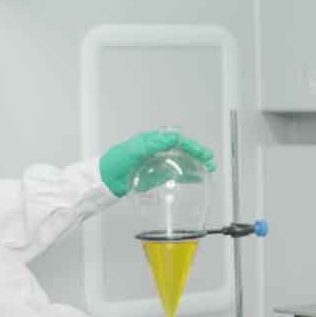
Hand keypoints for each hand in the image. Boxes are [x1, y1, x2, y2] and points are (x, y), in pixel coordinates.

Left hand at [99, 130, 215, 196]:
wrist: (105, 179)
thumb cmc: (116, 161)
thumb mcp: (135, 150)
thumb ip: (154, 143)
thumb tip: (174, 137)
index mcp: (152, 141)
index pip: (177, 141)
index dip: (192, 146)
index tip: (202, 153)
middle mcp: (157, 150)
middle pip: (182, 150)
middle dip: (197, 155)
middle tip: (210, 161)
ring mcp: (158, 163)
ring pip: (181, 162)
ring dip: (195, 165)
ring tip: (209, 170)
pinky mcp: (156, 175)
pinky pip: (175, 174)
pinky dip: (187, 176)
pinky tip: (197, 178)